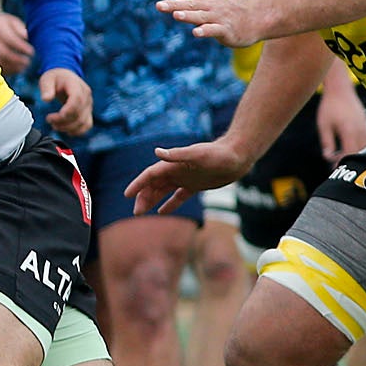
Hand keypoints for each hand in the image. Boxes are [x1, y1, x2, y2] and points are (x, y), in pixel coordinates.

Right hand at [0, 11, 32, 71]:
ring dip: (12, 66)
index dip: (21, 47)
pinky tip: (16, 69)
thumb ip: (19, 27)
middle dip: (17, 59)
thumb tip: (26, 36)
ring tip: (23, 67)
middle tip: (28, 62)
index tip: (32, 52)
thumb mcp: (12, 21)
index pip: (10, 38)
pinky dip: (7, 70)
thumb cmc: (3, 23)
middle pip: (3, 52)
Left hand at [39, 69, 92, 135]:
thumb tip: (46, 99)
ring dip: (68, 128)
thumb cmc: (55, 78)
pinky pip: (87, 125)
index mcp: (77, 86)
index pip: (77, 100)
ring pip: (84, 122)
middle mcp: (86, 96)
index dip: (67, 111)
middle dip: (62, 121)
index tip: (52, 117)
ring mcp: (88, 105)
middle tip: (49, 119)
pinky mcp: (88, 112)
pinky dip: (77, 131)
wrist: (65, 77)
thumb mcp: (47, 79)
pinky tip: (65, 130)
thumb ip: (46, 88)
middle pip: (79, 114)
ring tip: (55, 125)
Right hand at [125, 136, 250, 216]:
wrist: (237, 156)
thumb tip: (156, 152)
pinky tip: (162, 212)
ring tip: (142, 212)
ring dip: (152, 200)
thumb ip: (177, 154)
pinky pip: (178, 196)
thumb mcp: (198, 154)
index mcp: (173, 165)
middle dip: (143, 197)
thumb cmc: (219, 154)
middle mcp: (176, 171)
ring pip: (163, 191)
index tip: (127, 195)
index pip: (150, 175)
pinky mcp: (195, 185)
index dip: (138, 184)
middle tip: (137, 212)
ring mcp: (185, 178)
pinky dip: (169, 204)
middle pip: (153, 185)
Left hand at [153, 0, 264, 48]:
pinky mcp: (226, 30)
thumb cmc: (222, 9)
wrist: (256, 18)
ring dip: (188, 15)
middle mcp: (208, 6)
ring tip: (175, 15)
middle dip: (173, 4)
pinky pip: (214, 30)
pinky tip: (196, 33)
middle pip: (189, 4)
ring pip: (201, 16)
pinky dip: (205, 30)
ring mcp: (217, 17)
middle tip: (157, 5)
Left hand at [315, 81, 365, 163]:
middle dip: (350, 161)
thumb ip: (326, 142)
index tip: (336, 169)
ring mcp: (365, 127)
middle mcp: (360, 130)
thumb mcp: (323, 125)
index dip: (344, 163)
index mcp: (349, 131)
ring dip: (356, 155)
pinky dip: (360, 148)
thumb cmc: (329, 107)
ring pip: (365, 148)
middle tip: (340, 168)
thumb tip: (327, 157)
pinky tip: (350, 150)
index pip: (350, 153)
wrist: (340, 90)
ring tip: (344, 160)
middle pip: (360, 153)